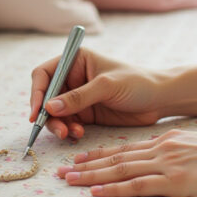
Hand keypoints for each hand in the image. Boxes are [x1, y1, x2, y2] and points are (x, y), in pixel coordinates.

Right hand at [29, 47, 165, 139]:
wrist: (160, 100)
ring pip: (55, 114)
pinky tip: (79, 135)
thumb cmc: (137, 83)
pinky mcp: (86, 114)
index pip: (44, 74)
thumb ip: (78, 97)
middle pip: (46, 97)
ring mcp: (78, 98)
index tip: (37, 112)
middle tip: (58, 129)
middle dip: (47, 114)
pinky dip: (69, 131)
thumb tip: (49, 107)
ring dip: (59, 125)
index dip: (37, 92)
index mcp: (76, 61)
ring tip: (71, 134)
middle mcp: (73, 78)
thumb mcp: (107, 86)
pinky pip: (68, 124)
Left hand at [55, 129, 196, 196]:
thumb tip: (175, 162)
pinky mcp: (177, 181)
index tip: (82, 157)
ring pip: (120, 170)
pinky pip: (138, 186)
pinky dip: (114, 189)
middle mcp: (164, 148)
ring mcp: (169, 164)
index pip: (128, 147)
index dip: (102, 153)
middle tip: (63, 169)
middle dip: (87, 163)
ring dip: (92, 176)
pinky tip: (96, 192)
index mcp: (171, 140)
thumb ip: (184, 153)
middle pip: (117, 157)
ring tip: (69, 180)